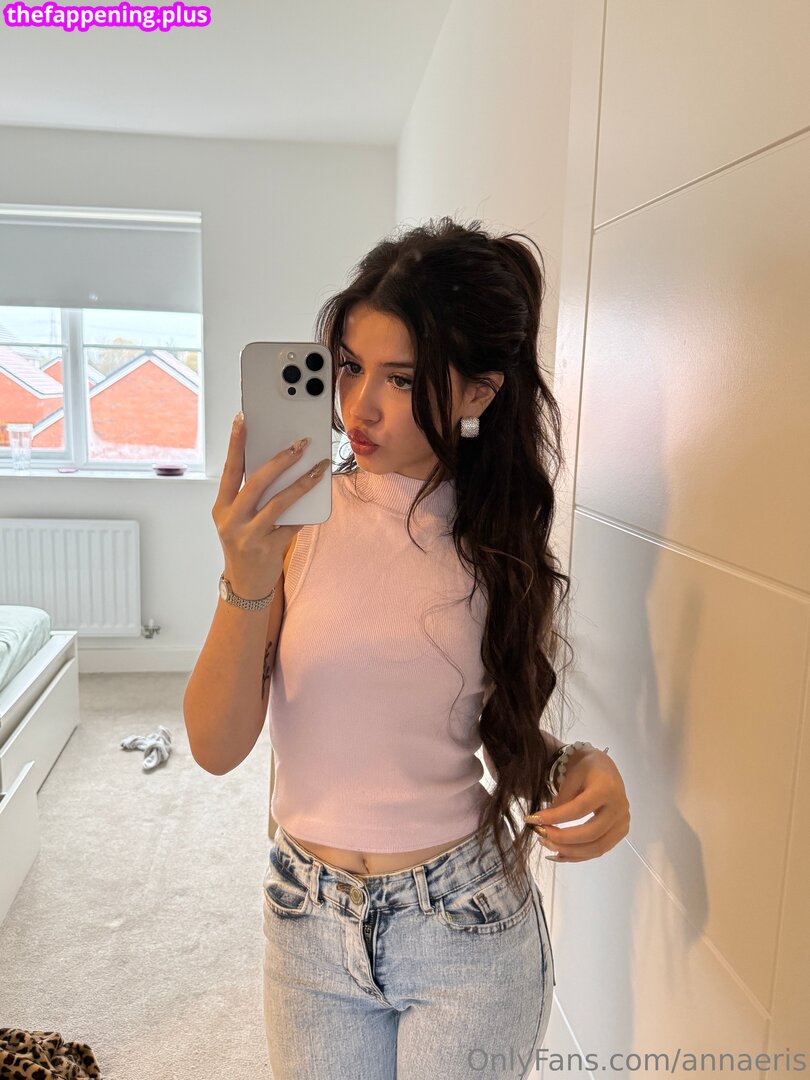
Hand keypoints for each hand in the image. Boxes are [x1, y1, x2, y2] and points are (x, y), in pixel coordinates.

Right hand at [211, 414, 329, 596]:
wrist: (245, 583)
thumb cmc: (244, 543)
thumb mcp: (237, 519)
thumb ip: (251, 496)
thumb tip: (279, 464)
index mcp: (222, 507)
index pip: (230, 469)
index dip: (236, 444)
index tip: (243, 420)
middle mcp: (232, 520)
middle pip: (257, 482)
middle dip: (281, 460)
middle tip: (300, 444)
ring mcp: (249, 535)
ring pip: (279, 502)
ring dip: (302, 482)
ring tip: (319, 468)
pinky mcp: (268, 548)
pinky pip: (293, 523)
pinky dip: (307, 510)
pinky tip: (319, 497)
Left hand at [523, 748, 629, 862]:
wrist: (605, 768)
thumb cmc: (586, 768)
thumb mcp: (571, 776)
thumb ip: (561, 799)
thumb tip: (543, 823)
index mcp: (607, 789)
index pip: (579, 809)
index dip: (556, 817)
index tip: (534, 820)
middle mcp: (619, 808)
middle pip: (591, 833)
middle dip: (563, 839)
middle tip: (541, 835)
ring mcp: (622, 823)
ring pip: (596, 848)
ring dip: (569, 851)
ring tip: (547, 844)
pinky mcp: (620, 833)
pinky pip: (599, 850)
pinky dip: (578, 855)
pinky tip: (560, 853)